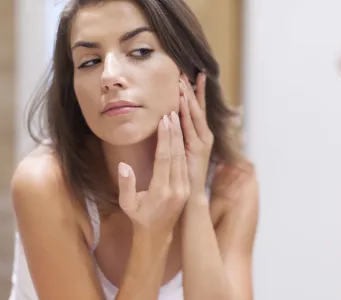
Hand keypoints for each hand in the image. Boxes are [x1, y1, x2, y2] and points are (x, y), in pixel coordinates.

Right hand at [117, 113, 189, 237]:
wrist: (157, 235)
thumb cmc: (139, 218)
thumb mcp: (127, 205)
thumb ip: (126, 186)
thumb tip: (123, 166)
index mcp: (161, 191)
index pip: (164, 159)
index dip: (165, 139)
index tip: (165, 121)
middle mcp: (176, 188)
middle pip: (176, 154)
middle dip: (175, 132)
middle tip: (173, 112)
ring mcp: (184, 188)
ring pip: (183, 157)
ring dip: (181, 137)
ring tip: (178, 118)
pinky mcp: (187, 188)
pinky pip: (185, 164)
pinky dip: (183, 148)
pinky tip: (180, 135)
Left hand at [178, 73, 212, 198]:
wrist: (190, 198)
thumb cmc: (184, 175)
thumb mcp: (181, 154)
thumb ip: (179, 139)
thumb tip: (170, 123)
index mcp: (200, 136)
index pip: (197, 110)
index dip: (195, 93)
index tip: (190, 76)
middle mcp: (204, 136)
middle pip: (198, 108)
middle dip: (193, 89)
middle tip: (187, 71)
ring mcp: (203, 142)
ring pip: (195, 114)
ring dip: (189, 96)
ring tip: (183, 80)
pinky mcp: (198, 149)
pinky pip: (190, 127)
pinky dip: (186, 112)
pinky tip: (181, 100)